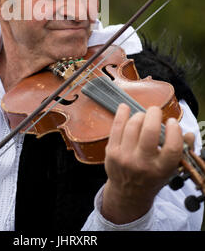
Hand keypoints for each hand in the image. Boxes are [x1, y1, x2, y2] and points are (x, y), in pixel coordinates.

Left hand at [101, 103, 189, 223]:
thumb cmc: (153, 175)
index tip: (172, 122)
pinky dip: (122, 113)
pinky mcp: (112, 152)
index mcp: (161, 169)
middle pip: (150, 131)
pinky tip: (125, 108)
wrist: (128, 192)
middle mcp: (143, 164)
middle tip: (155, 111)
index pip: (172, 147)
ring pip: (133, 125)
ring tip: (143, 117)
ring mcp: (125, 158)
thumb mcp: (170, 168)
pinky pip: (116, 126)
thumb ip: (182, 150)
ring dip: (140, 115)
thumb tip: (188, 133)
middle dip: (154, 114)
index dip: (174, 130)